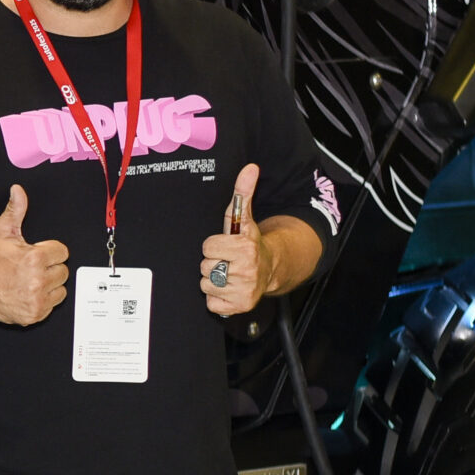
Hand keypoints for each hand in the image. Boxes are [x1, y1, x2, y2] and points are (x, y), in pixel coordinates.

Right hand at [0, 184, 70, 325]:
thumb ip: (15, 209)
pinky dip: (44, 300)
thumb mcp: (2, 231)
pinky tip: (29, 293)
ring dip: (50, 285)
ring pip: (61, 289)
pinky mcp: (34, 314)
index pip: (62, 252)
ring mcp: (36, 299)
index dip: (50, 251)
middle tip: (32, 268)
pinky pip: (52, 305)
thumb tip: (18, 190)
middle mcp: (38, 280)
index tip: (37, 254)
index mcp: (35, 258)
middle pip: (63, 271)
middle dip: (50, 268)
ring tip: (31, 280)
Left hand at [202, 163, 273, 315]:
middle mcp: (246, 271)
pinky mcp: (239, 307)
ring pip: (205, 285)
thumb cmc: (249, 243)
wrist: (270, 268)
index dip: (213, 246)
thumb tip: (250, 167)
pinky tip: (228, 289)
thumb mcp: (245, 218)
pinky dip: (216, 299)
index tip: (225, 246)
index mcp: (245, 248)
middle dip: (212, 263)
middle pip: (204, 267)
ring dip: (213, 281)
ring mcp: (243, 291)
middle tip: (226, 261)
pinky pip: (211, 304)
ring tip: (228, 274)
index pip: (207, 247)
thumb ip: (243, 192)